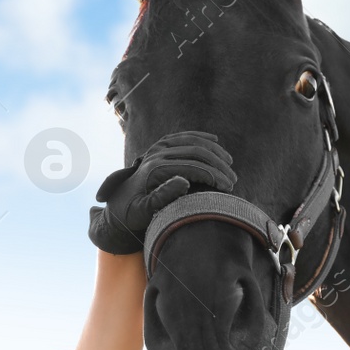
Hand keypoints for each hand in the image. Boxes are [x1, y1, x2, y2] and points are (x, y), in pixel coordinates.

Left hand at [88, 131, 235, 254]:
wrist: (116, 204)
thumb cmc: (131, 214)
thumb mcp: (142, 212)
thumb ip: (161, 198)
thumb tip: (184, 181)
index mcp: (154, 168)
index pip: (192, 166)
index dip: (213, 176)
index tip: (228, 187)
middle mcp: (156, 153)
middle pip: (195, 152)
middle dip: (218, 165)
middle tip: (233, 180)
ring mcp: (157, 147)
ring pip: (192, 141)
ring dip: (214, 151)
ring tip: (229, 165)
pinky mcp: (159, 146)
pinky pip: (184, 136)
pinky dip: (201, 136)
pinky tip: (215, 140)